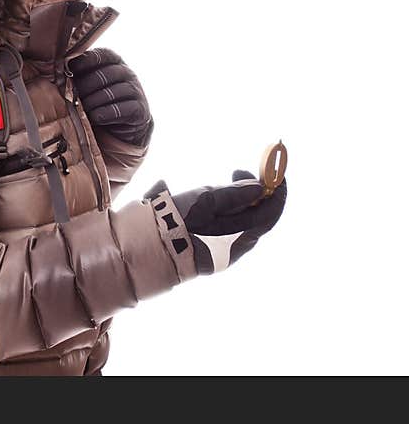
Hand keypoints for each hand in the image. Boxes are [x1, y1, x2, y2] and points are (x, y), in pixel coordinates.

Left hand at [68, 48, 152, 147]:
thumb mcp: (89, 86)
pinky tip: (95, 117)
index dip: (86, 61)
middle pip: (105, 75)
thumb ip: (78, 76)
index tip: (71, 69)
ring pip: (114, 92)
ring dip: (94, 102)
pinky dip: (106, 114)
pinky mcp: (140, 110)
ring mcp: (136, 91)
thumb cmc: (98, 101)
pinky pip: (123, 109)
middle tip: (73, 96)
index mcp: (114, 62)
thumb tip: (58, 72)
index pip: (102, 55)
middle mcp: (127, 73)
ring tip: (82, 109)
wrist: (120, 127)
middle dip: (86, 86)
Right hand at [145, 170, 287, 274]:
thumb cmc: (175, 223)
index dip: (276, 189)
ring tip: (220, 185)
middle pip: (258, 216)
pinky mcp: (210, 253)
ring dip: (239, 201)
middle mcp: (237, 248)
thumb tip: (259, 188)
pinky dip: (228, 212)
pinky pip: (229, 230)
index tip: (272, 170)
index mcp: (240, 237)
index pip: (271, 212)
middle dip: (254, 191)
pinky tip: (212, 203)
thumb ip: (233, 194)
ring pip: (242, 222)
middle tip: (237, 172)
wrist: (146, 248)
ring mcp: (224, 253)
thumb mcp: (204, 201)